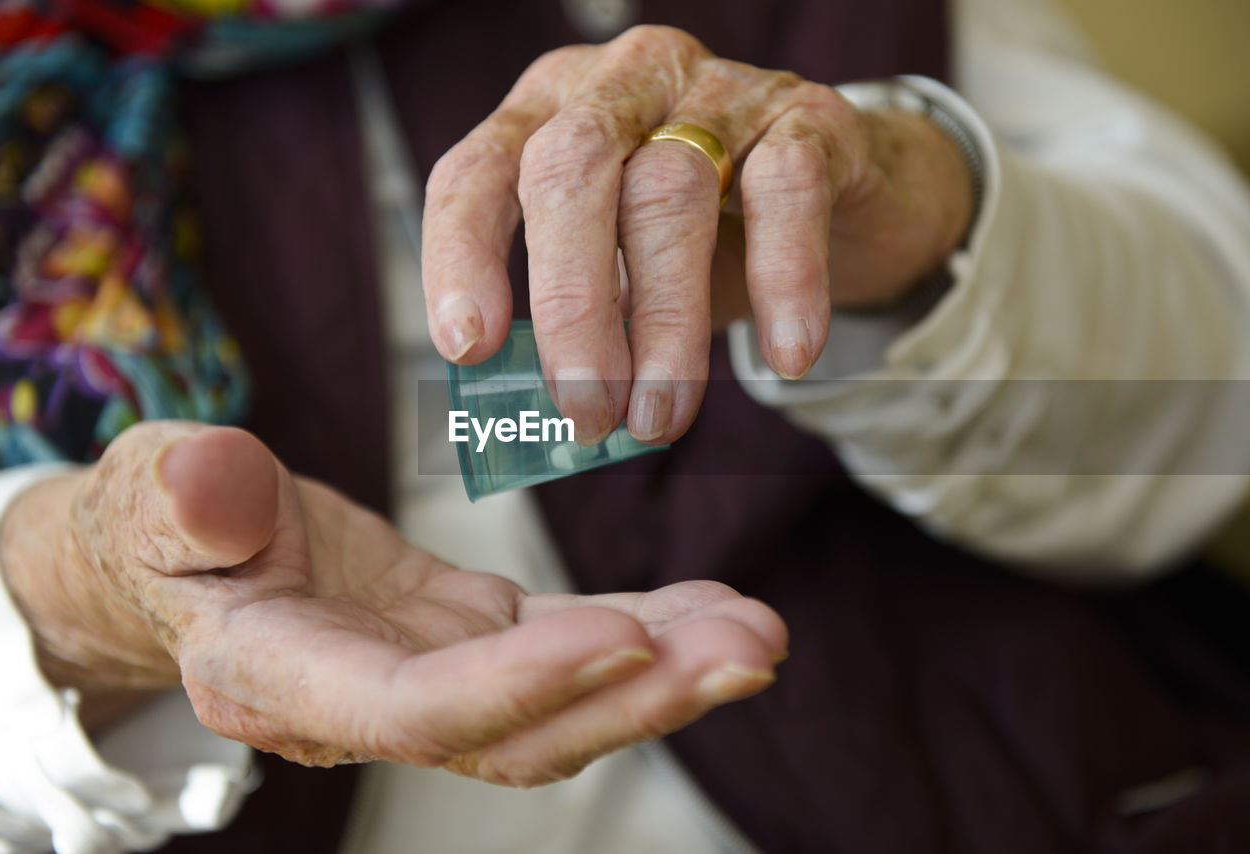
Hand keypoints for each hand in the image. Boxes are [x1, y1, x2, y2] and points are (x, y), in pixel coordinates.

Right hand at [0, 421, 785, 783]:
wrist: (186, 551)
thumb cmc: (158, 521)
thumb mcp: (150, 492)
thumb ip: (181, 499)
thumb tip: (210, 481)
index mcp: (286, 677)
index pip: (415, 709)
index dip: (522, 685)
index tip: (626, 638)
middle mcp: (370, 704)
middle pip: (517, 732)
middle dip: (637, 699)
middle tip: (747, 647)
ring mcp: (429, 677)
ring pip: (561, 706)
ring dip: (667, 675)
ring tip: (758, 631)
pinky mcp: (467, 639)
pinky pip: (566, 646)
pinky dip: (644, 631)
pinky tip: (714, 607)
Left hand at [423, 25, 972, 443]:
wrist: (840, 195)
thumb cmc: (707, 237)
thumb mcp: (624, 269)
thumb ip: (583, 319)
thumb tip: (552, 416)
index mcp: (549, 113)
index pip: (478, 169)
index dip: (461, 254)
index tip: (467, 346)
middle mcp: (622, 82)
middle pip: (570, 170)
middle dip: (569, 303)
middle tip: (584, 407)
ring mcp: (717, 89)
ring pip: (670, 190)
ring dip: (663, 320)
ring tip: (661, 414)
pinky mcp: (806, 114)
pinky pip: (787, 188)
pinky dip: (785, 279)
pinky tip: (786, 355)